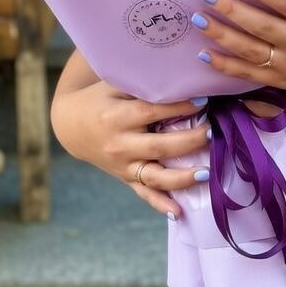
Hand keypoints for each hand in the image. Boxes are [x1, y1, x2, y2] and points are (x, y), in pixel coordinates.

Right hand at [51, 52, 211, 218]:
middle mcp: (120, 144)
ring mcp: (123, 165)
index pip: (152, 112)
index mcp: (117, 117)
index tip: (204, 101)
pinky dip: (160, 204)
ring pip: (154, 176)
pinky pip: (144, 194)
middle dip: (189, 141)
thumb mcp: (115, 84)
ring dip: (182, 177)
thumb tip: (181, 74)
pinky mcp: (125, 178)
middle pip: (159, 146)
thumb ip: (144, 83)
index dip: (178, 107)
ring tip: (207, 173)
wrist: (71, 125)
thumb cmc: (100, 98)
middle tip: (213, 132)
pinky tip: (179, 212)